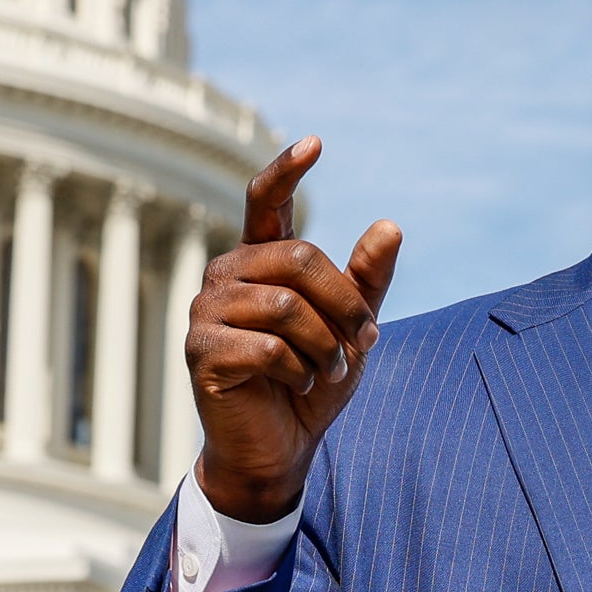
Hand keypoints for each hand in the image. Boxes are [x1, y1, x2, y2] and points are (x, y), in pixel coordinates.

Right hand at [185, 137, 402, 522]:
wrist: (280, 447)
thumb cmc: (312, 383)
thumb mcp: (352, 330)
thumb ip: (368, 281)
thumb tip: (391, 225)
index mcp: (260, 263)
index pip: (266, 203)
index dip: (286, 172)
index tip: (316, 143)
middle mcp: (226, 275)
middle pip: (299, 258)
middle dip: (345, 305)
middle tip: (358, 343)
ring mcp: (205, 310)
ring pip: (286, 306)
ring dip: (325, 346)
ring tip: (328, 371)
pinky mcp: (200, 350)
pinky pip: (267, 346)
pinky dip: (299, 370)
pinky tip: (297, 384)